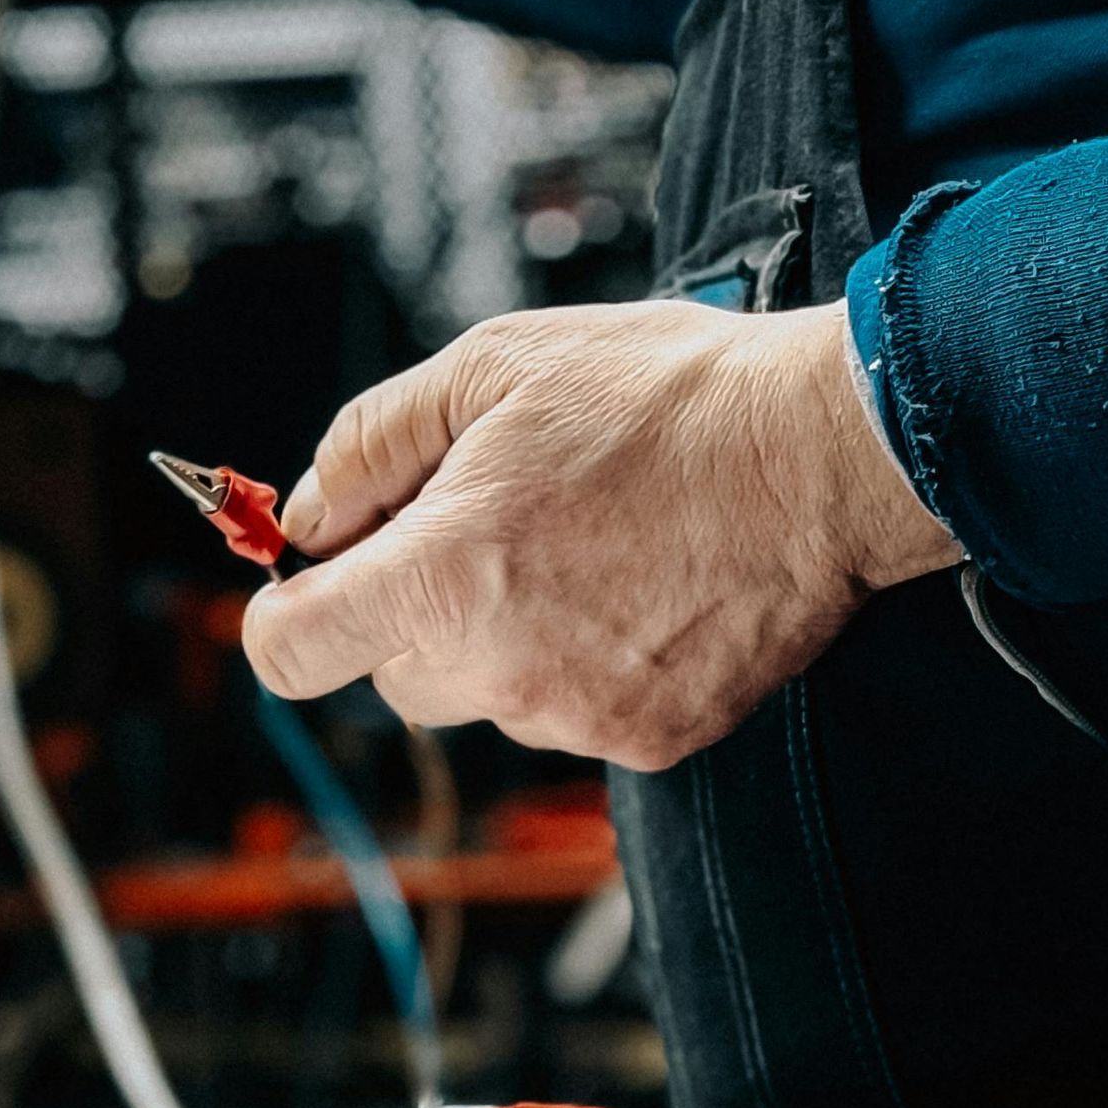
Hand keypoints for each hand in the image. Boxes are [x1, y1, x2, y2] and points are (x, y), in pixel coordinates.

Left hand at [243, 299, 959, 774]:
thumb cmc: (665, 398)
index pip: (292, 653)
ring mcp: (576, 718)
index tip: (316, 581)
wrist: (821, 454)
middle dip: (420, 609)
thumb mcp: (492, 366)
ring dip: (510, 636)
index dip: (287, 615)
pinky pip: (574, 713)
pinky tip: (640, 586)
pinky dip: (588, 661)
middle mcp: (501, 670)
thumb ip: (373, 444)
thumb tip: (308, 513)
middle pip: (395, 676)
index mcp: (443, 578)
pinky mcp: (645, 741)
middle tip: (493, 524)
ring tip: (591, 544)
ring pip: (491, 695)